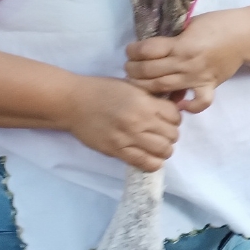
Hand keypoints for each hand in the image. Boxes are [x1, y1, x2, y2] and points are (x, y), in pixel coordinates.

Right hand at [60, 75, 181, 171]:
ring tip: (155, 145)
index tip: (167, 119)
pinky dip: (152, 162)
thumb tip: (173, 108)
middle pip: (172, 135)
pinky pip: (146, 163)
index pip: (175, 116)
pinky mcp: (117, 151)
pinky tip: (148, 156)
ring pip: (164, 151)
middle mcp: (139, 121)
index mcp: (144, 103)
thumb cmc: (103, 91)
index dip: (174, 118)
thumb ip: (152, 98)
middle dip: (170, 134)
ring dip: (163, 149)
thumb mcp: (133, 86)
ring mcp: (128, 138)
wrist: (73, 102)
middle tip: (161, 133)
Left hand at [124, 10, 249, 113]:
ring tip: (139, 82)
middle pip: (149, 71)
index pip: (147, 50)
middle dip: (133, 70)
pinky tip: (177, 103)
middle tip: (129, 67)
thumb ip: (171, 37)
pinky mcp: (210, 86)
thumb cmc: (216, 24)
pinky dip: (189, 106)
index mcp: (181, 44)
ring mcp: (198, 77)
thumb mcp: (189, 24)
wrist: (245, 35)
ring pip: (164, 87)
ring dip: (146, 86)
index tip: (130, 50)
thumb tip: (151, 46)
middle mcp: (186, 63)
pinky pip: (199, 102)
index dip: (133, 50)